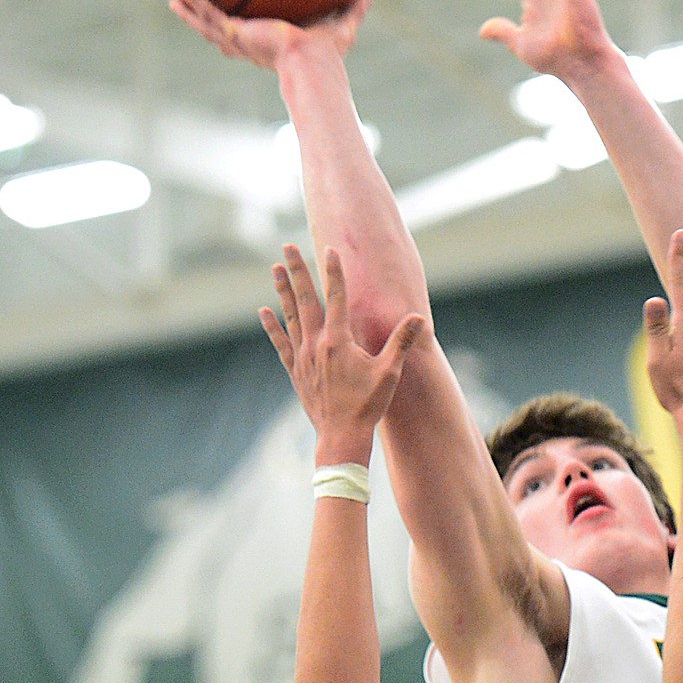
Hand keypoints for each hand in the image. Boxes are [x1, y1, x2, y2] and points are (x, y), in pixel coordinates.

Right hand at [169, 0, 368, 70]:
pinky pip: (208, 14)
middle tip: (194, 13)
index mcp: (271, 46)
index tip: (235, 28)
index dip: (241, 35)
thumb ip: (352, 10)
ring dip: (189, 11)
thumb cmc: (327, 55)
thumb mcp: (342, 26)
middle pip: (222, 35)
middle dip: (207, 24)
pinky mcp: (236, 34)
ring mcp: (241, 41)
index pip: (252, 40)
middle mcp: (252, 45)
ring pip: (206, 25)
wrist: (312, 64)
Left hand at [260, 245, 423, 459]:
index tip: (329, 249)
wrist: (341, 436)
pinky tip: (264, 311)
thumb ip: (401, 342)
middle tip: (288, 246)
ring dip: (282, 290)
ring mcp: (302, 357)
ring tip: (275, 268)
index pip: (336, 297)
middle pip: (305, 299)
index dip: (334, 271)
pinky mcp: (295, 371)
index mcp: (338, 341)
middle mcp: (316, 344)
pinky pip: (281, 343)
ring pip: (290, 316)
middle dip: (297, 270)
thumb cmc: (367, 405)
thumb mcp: (389, 373)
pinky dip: (273, 326)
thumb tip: (419, 318)